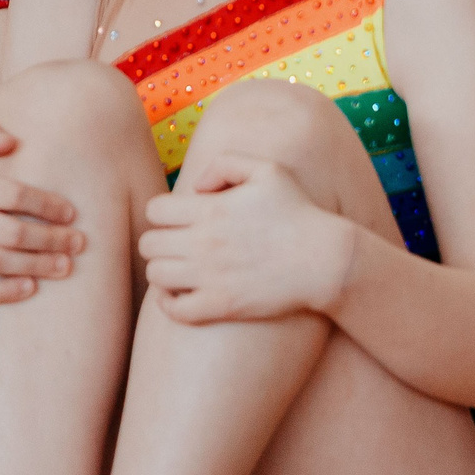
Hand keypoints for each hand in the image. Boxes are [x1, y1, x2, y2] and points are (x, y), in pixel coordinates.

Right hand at [0, 118, 84, 303]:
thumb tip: (11, 140)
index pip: (11, 195)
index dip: (45, 204)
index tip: (72, 213)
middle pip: (10, 233)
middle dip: (49, 239)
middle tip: (80, 243)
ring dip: (35, 266)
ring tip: (67, 266)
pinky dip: (2, 292)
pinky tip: (31, 288)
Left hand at [139, 153, 357, 322]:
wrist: (326, 260)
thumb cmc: (298, 212)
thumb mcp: (270, 171)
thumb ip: (225, 164)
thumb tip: (195, 187)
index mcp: (211, 210)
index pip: (155, 210)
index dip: (164, 212)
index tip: (182, 218)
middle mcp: (204, 243)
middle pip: (148, 244)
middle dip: (160, 240)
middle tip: (181, 243)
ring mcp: (210, 277)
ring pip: (155, 275)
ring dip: (164, 270)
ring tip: (183, 267)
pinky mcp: (220, 305)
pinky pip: (172, 310)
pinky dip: (169, 303)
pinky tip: (182, 293)